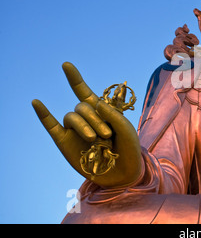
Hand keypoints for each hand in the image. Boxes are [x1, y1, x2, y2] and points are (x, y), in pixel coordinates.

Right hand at [32, 62, 141, 187]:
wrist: (123, 172)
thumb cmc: (127, 148)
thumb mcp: (127, 130)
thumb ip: (113, 115)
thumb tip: (95, 103)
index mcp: (100, 111)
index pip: (84, 92)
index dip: (75, 78)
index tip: (66, 65)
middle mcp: (85, 118)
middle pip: (82, 107)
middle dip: (95, 118)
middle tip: (107, 134)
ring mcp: (74, 130)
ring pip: (72, 116)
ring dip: (84, 125)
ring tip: (95, 139)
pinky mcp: (65, 142)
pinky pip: (51, 126)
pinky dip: (44, 114)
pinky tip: (37, 102)